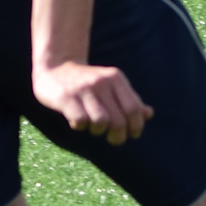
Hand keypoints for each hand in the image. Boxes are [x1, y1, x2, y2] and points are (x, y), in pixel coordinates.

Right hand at [33, 61, 153, 145]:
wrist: (56, 66)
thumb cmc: (89, 81)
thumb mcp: (111, 85)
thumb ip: (129, 100)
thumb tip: (148, 114)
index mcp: (116, 78)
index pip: (134, 109)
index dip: (136, 126)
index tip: (132, 134)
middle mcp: (101, 82)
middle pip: (119, 120)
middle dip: (118, 136)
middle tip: (114, 139)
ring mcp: (83, 89)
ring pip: (100, 122)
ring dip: (98, 131)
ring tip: (93, 126)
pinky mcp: (66, 97)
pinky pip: (80, 121)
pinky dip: (80, 126)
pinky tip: (76, 121)